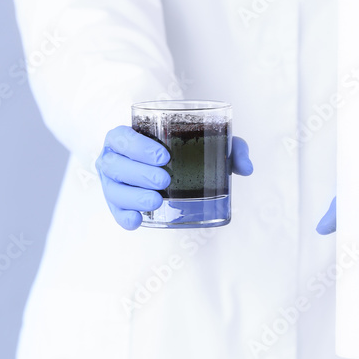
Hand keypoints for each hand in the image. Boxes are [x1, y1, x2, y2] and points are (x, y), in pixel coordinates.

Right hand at [95, 126, 252, 229]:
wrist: (166, 162)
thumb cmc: (184, 147)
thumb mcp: (209, 141)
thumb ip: (231, 147)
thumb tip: (246, 168)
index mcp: (127, 136)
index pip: (121, 137)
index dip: (137, 147)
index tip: (163, 157)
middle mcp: (113, 157)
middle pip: (114, 165)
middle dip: (138, 173)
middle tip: (165, 180)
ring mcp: (112, 181)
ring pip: (113, 189)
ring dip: (132, 196)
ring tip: (156, 200)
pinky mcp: (117, 202)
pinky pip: (115, 211)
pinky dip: (122, 216)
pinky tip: (136, 221)